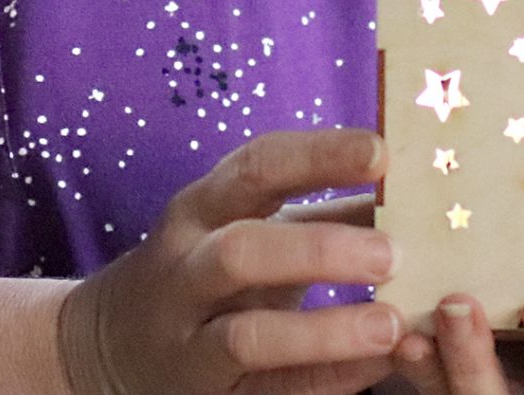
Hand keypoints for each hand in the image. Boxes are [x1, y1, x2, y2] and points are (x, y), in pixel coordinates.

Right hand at [56, 128, 407, 394]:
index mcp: (200, 209)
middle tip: (392, 253)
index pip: (255, 169)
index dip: (317, 156)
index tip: (381, 152)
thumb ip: (322, 211)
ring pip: (249, 336)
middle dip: (318, 250)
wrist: (115, 345)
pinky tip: (378, 365)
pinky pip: (271, 391)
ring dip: (324, 330)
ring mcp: (190, 338)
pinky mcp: (207, 392)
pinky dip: (328, 377)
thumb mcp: (246, 226)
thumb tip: (408, 188)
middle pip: (242, 252)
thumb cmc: (206, 270)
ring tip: (391, 324)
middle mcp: (186, 269)